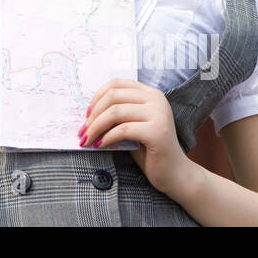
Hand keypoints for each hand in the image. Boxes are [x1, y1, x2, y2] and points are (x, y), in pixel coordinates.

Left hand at [78, 78, 192, 195]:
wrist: (173, 173)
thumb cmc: (148, 149)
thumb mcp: (131, 124)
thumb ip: (117, 112)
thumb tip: (87, 111)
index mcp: (150, 93)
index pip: (116, 83)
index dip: (96, 97)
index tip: (86, 114)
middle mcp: (157, 99)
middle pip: (113, 96)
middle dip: (93, 114)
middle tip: (83, 131)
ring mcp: (159, 114)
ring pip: (115, 112)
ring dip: (96, 127)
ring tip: (88, 139)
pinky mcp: (157, 131)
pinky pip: (123, 130)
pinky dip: (107, 138)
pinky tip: (101, 145)